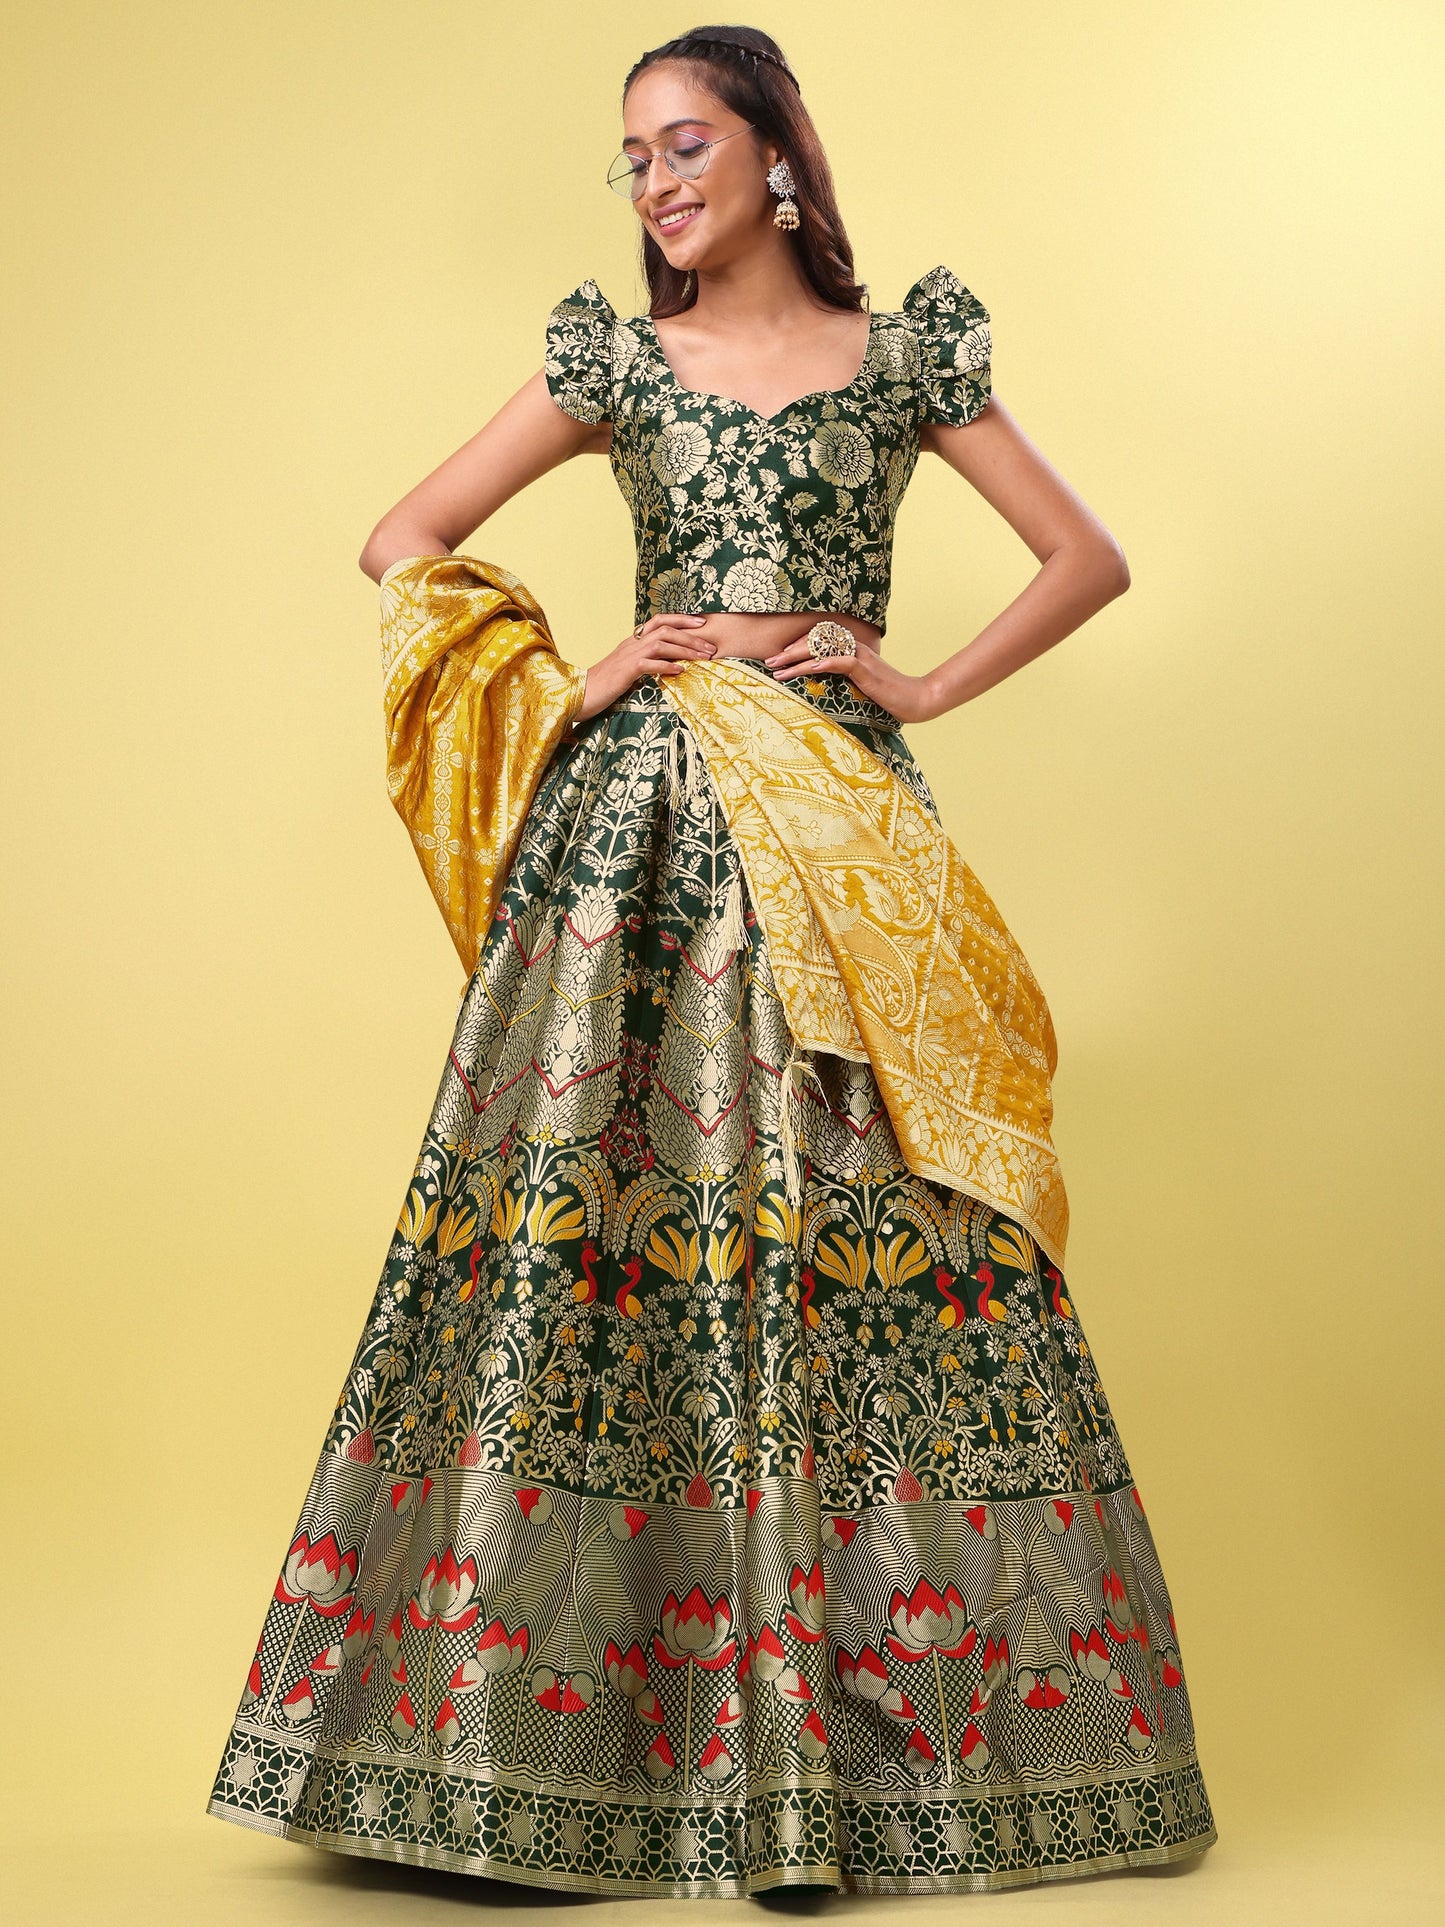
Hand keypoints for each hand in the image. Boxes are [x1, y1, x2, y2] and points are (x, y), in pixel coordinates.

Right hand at [574, 615, 715, 724]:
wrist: (580, 694)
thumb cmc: (605, 686)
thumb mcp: (628, 670)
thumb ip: (645, 663)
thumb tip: (667, 666)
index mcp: (632, 641)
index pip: (660, 620)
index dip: (682, 619)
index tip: (702, 623)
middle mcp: (631, 643)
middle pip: (665, 629)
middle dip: (692, 636)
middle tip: (711, 645)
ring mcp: (628, 655)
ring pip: (662, 643)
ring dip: (686, 649)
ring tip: (704, 657)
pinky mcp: (625, 670)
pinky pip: (649, 664)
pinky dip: (667, 665)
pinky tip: (681, 670)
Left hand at [765, 634, 945, 723]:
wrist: (915, 700)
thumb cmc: (888, 697)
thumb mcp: (860, 686)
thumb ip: (842, 680)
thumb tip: (820, 684)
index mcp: (852, 650)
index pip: (819, 640)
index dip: (796, 646)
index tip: (778, 658)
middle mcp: (855, 648)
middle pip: (817, 642)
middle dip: (790, 652)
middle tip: (769, 662)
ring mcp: (861, 658)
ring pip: (825, 650)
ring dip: (799, 659)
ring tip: (779, 669)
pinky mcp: (868, 670)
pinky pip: (843, 662)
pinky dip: (826, 663)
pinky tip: (810, 668)